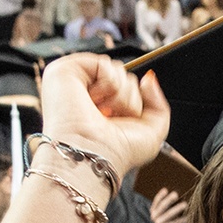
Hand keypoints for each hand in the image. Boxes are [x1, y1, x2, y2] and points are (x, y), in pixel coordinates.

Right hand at [40, 49, 172, 178]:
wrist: (94, 158)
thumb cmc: (118, 153)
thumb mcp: (152, 131)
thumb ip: (158, 102)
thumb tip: (148, 77)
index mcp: (99, 105)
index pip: (128, 87)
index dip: (134, 104)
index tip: (121, 123)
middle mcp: (84, 92)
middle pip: (125, 77)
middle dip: (129, 100)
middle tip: (110, 119)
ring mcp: (73, 81)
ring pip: (117, 69)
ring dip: (120, 96)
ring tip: (102, 112)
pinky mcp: (64, 71)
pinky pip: (104, 63)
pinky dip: (110, 84)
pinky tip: (94, 102)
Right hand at [147, 185, 192, 222]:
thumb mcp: (167, 215)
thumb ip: (168, 206)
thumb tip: (175, 194)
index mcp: (153, 212)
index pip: (156, 202)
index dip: (160, 196)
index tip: (166, 190)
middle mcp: (154, 218)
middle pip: (162, 207)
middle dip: (168, 200)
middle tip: (176, 194)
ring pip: (167, 215)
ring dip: (176, 208)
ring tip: (186, 204)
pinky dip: (180, 220)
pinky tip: (187, 217)